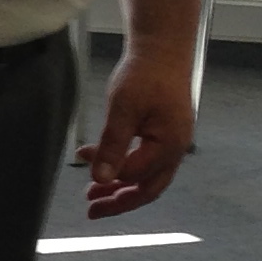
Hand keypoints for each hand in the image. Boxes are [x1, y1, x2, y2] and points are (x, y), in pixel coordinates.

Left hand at [78, 45, 194, 216]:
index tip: (84, 156)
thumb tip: (101, 178)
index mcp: (169, 144)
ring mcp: (174, 144)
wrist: (162, 49)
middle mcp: (177, 149)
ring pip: (149, 179)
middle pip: (148, 189)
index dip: (107, 171)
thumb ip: (112, 144)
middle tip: (92, 211)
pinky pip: (149, 164)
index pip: (134, 173)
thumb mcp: (123, 107)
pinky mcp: (167, 136)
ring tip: (95, 196)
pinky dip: (129, 172)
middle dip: (119, 202)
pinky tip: (110, 169)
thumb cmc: (145, 73)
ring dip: (122, 189)